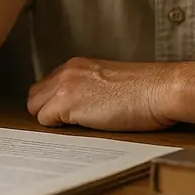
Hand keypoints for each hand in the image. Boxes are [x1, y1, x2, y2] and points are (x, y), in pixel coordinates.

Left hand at [27, 57, 178, 131]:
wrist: (160, 90)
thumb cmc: (146, 91)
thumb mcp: (111, 81)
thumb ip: (90, 87)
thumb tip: (82, 105)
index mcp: (78, 65)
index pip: (47, 84)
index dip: (54, 102)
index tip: (65, 114)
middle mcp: (67, 71)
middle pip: (35, 95)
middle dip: (46, 111)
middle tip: (67, 125)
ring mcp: (65, 86)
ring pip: (35, 108)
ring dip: (50, 120)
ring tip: (74, 128)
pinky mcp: (67, 103)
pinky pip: (44, 121)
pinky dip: (57, 129)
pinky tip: (79, 129)